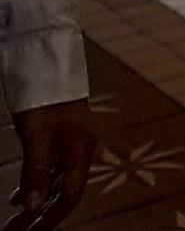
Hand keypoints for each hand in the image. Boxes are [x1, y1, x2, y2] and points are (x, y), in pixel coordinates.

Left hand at [5, 98, 92, 230]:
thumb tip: (33, 208)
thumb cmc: (43, 95)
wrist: (44, 61)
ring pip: (54, 184)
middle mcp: (78, 150)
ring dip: (35, 205)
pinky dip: (34, 186)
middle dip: (40, 216)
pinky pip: (48, 171)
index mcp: (81, 149)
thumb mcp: (36, 134)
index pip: (70, 195)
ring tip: (13, 223)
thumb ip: (36, 171)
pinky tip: (17, 197)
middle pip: (63, 193)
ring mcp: (68, 145)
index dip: (51, 218)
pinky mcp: (56, 139)